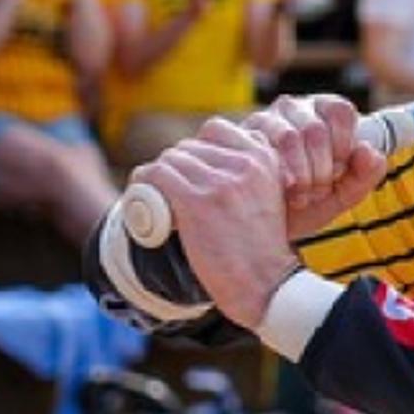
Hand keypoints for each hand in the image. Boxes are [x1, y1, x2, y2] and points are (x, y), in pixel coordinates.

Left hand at [129, 117, 310, 327]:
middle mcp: (243, 163)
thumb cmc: (264, 250)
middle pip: (189, 147)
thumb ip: (251, 175)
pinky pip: (156, 175)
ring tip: (157, 198)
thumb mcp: (271, 197)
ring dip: (158, 177)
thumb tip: (214, 162)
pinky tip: (142, 195)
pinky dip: (143, 183)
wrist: (268, 284)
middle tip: (172, 193)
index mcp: (264, 157)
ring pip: (170, 159)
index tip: (193, 174)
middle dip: (177, 168)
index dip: (198, 149)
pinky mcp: (195, 201)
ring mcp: (218, 181)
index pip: (215, 129)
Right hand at [244, 92, 387, 235]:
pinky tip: (281, 192)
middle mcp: (295, 109)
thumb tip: (368, 151)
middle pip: (316, 128)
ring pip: (290, 137)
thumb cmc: (308, 203)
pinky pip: (264, 150)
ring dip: (301, 174)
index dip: (344, 144)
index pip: (341, 110)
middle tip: (319, 191)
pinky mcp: (242, 137)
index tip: (339, 171)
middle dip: (322, 168)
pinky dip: (279, 176)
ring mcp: (266, 120)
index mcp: (324, 112)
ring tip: (301, 196)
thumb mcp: (342, 194)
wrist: (266, 225)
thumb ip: (365, 175)